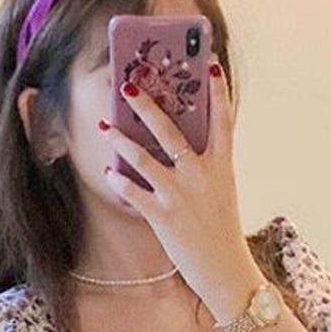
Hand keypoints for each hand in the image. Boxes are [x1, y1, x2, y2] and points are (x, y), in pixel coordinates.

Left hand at [99, 60, 255, 328]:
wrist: (226, 271)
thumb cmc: (222, 228)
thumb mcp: (222, 189)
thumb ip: (206, 163)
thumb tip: (182, 139)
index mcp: (221, 164)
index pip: (222, 118)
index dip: (216, 89)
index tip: (209, 60)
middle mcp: (201, 174)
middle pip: (170, 131)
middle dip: (146, 106)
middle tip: (127, 86)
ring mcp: (181, 195)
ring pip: (144, 159)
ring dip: (120, 140)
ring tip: (104, 127)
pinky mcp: (164, 217)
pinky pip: (134, 193)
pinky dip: (119, 181)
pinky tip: (107, 172)